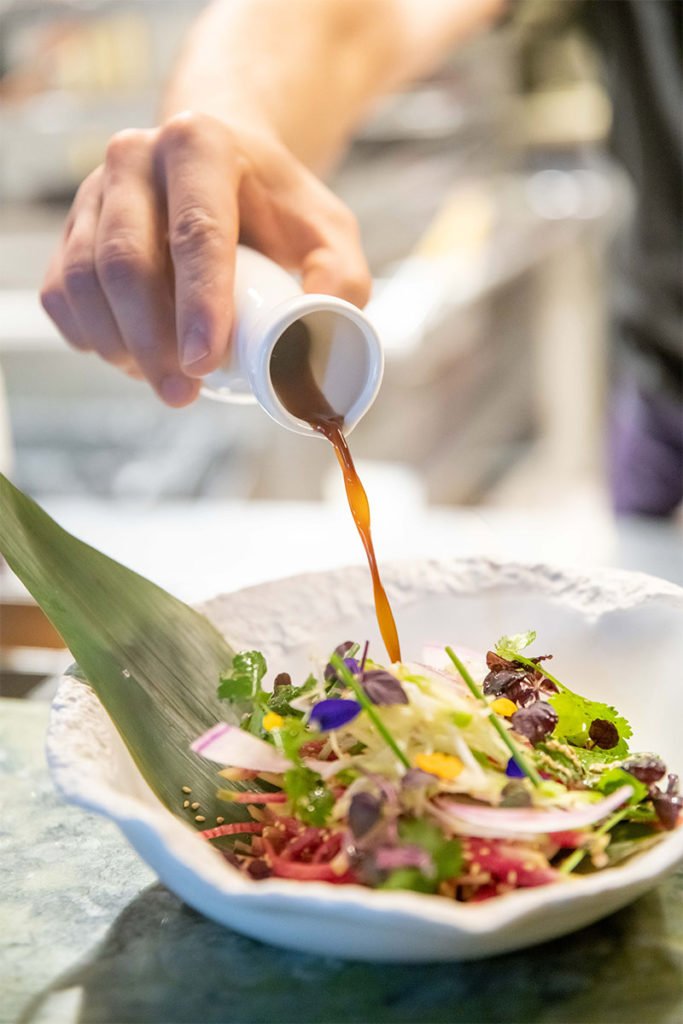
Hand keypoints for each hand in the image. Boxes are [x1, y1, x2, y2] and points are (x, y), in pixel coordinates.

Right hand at [41, 112, 370, 405]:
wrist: (224, 168)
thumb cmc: (277, 208)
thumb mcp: (328, 232)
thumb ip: (340, 282)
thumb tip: (320, 341)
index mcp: (201, 144)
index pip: (195, 230)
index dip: (198, 303)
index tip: (205, 362)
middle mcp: (135, 156)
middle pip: (126, 260)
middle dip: (152, 341)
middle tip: (182, 393)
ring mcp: (95, 192)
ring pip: (86, 281)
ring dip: (120, 346)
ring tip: (163, 379)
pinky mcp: (72, 228)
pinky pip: (63, 292)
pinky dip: (91, 337)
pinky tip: (130, 357)